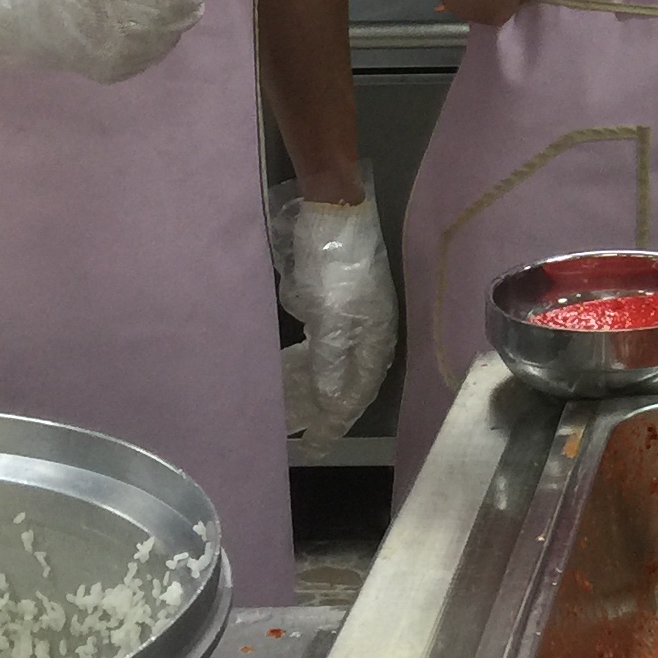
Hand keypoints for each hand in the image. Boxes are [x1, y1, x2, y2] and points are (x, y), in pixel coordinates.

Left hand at [272, 165, 396, 456]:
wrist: (332, 210)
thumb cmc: (335, 265)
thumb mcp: (331, 316)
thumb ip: (330, 360)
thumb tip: (329, 400)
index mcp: (373, 340)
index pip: (356, 394)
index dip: (335, 423)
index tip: (313, 447)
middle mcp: (365, 335)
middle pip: (344, 384)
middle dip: (321, 413)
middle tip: (295, 438)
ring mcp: (348, 320)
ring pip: (328, 367)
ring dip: (309, 391)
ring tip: (284, 413)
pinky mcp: (330, 305)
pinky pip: (317, 348)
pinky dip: (303, 367)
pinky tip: (287, 375)